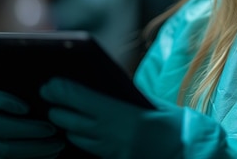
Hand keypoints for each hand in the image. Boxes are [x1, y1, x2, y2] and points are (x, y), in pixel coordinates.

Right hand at [0, 88, 65, 158]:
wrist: (2, 140)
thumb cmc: (20, 114)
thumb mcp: (19, 101)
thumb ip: (29, 96)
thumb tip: (53, 91)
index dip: (6, 102)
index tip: (27, 108)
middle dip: (29, 130)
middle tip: (52, 129)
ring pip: (5, 150)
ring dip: (35, 148)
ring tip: (58, 144)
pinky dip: (36, 158)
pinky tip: (52, 154)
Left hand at [40, 77, 182, 157]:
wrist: (190, 152)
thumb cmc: (175, 124)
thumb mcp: (152, 103)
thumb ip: (127, 95)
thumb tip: (103, 84)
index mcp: (123, 116)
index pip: (81, 101)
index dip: (61, 91)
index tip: (49, 84)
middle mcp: (113, 137)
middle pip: (71, 122)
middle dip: (57, 109)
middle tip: (47, 97)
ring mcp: (112, 153)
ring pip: (77, 138)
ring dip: (66, 126)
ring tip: (59, 113)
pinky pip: (89, 150)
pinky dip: (81, 139)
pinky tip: (77, 131)